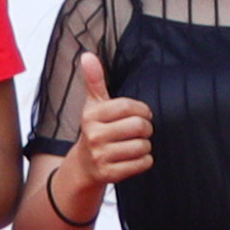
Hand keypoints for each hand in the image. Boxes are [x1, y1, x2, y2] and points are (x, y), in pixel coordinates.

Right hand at [60, 52, 154, 205]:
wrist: (84, 165)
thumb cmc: (95, 129)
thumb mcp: (93, 105)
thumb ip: (94, 80)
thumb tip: (87, 55)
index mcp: (91, 116)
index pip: (128, 107)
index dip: (142, 110)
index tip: (142, 113)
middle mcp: (94, 136)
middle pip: (139, 126)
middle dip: (146, 128)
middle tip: (141, 130)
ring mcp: (101, 156)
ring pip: (143, 146)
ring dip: (145, 145)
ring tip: (136, 144)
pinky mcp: (110, 174)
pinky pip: (142, 163)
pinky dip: (145, 160)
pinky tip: (135, 157)